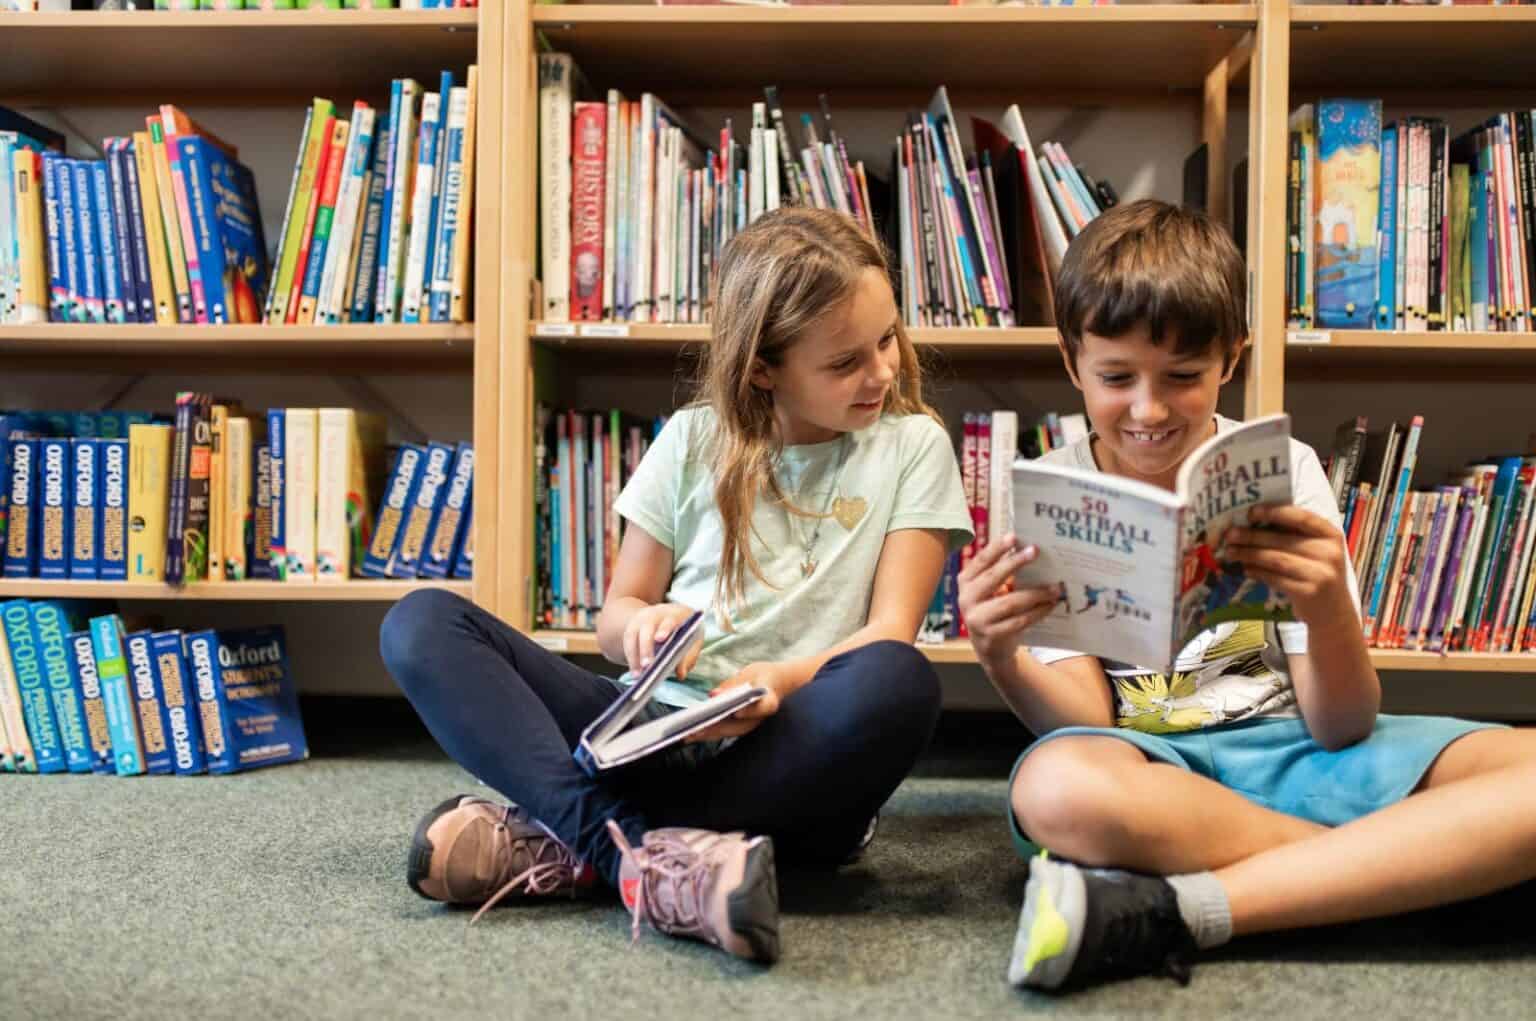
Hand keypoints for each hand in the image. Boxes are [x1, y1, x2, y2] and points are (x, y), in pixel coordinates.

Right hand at [622, 602, 702, 676]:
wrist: (668, 619)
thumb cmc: (684, 633)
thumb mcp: (693, 641)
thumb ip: (689, 656)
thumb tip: (681, 673)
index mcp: (676, 614)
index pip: (670, 620)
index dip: (665, 629)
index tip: (660, 639)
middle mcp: (657, 614)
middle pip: (648, 628)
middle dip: (647, 647)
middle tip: (647, 666)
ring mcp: (642, 619)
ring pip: (634, 635)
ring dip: (635, 656)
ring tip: (639, 675)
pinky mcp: (632, 628)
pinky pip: (628, 642)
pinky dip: (631, 659)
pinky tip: (635, 672)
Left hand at [684, 661, 789, 742]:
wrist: (778, 683)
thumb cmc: (765, 676)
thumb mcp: (754, 673)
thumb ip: (734, 685)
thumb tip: (714, 695)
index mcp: (769, 701)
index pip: (760, 708)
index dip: (747, 711)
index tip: (736, 712)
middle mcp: (759, 718)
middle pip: (736, 726)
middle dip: (714, 729)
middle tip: (694, 731)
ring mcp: (751, 724)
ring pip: (727, 732)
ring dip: (707, 734)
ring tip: (688, 736)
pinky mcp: (742, 726)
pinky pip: (724, 731)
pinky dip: (709, 732)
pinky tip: (694, 733)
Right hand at [957, 535, 1063, 663]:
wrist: (990, 648)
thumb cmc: (993, 610)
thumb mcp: (990, 591)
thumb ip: (1001, 573)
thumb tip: (1029, 550)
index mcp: (965, 582)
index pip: (981, 561)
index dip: (997, 548)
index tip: (1014, 536)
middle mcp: (966, 599)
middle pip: (993, 577)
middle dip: (1016, 562)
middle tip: (1036, 551)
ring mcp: (977, 619)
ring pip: (1010, 602)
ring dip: (1036, 593)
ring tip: (1055, 587)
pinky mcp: (991, 636)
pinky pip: (1019, 621)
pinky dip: (1038, 612)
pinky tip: (1051, 605)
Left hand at [1221, 505, 1354, 625]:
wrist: (1334, 611)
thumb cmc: (1317, 573)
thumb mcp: (1316, 551)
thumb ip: (1295, 536)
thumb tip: (1253, 522)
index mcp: (1331, 535)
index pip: (1302, 518)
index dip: (1276, 512)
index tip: (1252, 512)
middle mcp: (1330, 553)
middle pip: (1283, 540)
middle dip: (1252, 536)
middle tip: (1230, 534)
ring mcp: (1321, 574)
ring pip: (1277, 559)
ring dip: (1249, 554)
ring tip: (1230, 552)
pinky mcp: (1308, 592)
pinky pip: (1276, 578)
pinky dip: (1257, 572)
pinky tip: (1244, 568)